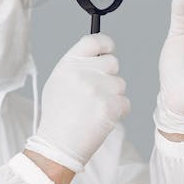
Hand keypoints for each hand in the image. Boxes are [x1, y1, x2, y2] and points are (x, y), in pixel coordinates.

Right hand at [24, 34, 129, 172]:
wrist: (58, 144)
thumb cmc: (58, 115)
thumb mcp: (58, 81)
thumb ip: (78, 65)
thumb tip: (99, 54)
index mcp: (69, 63)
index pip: (94, 40)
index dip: (106, 44)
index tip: (108, 51)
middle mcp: (84, 72)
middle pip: (113, 62)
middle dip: (109, 76)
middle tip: (96, 93)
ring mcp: (99, 89)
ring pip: (120, 84)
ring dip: (113, 96)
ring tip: (94, 109)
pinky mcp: (111, 106)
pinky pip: (125, 102)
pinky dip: (117, 112)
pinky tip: (101, 119)